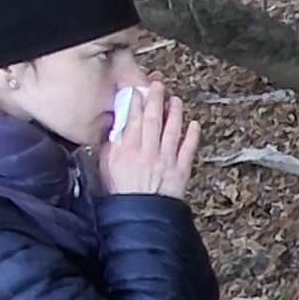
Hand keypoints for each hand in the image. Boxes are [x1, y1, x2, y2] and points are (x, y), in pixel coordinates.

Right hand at [96, 77, 198, 198]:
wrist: (139, 216)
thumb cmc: (118, 192)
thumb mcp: (104, 165)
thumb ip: (109, 144)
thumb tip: (113, 126)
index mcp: (126, 149)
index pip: (132, 117)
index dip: (135, 100)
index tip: (137, 88)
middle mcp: (147, 151)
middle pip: (152, 118)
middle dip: (155, 98)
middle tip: (158, 83)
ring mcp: (166, 159)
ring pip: (172, 130)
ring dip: (175, 112)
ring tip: (175, 99)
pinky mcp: (181, 170)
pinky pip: (188, 149)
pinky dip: (192, 135)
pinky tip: (194, 124)